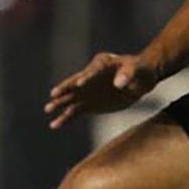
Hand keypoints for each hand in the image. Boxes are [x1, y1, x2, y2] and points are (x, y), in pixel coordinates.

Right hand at [45, 52, 160, 129]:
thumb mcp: (136, 69)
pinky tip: (55, 125)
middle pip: (74, 84)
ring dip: (60, 105)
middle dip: (64, 90)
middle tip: (54, 96)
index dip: (86, 77)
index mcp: (100, 64)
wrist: (140, 80)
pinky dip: (66, 118)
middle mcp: (88, 77)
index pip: (91, 71)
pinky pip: (75, 112)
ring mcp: (87, 91)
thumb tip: (119, 84)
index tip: (80, 84)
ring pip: (71, 99)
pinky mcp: (89, 105)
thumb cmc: (139, 69)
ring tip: (48, 110)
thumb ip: (128, 74)